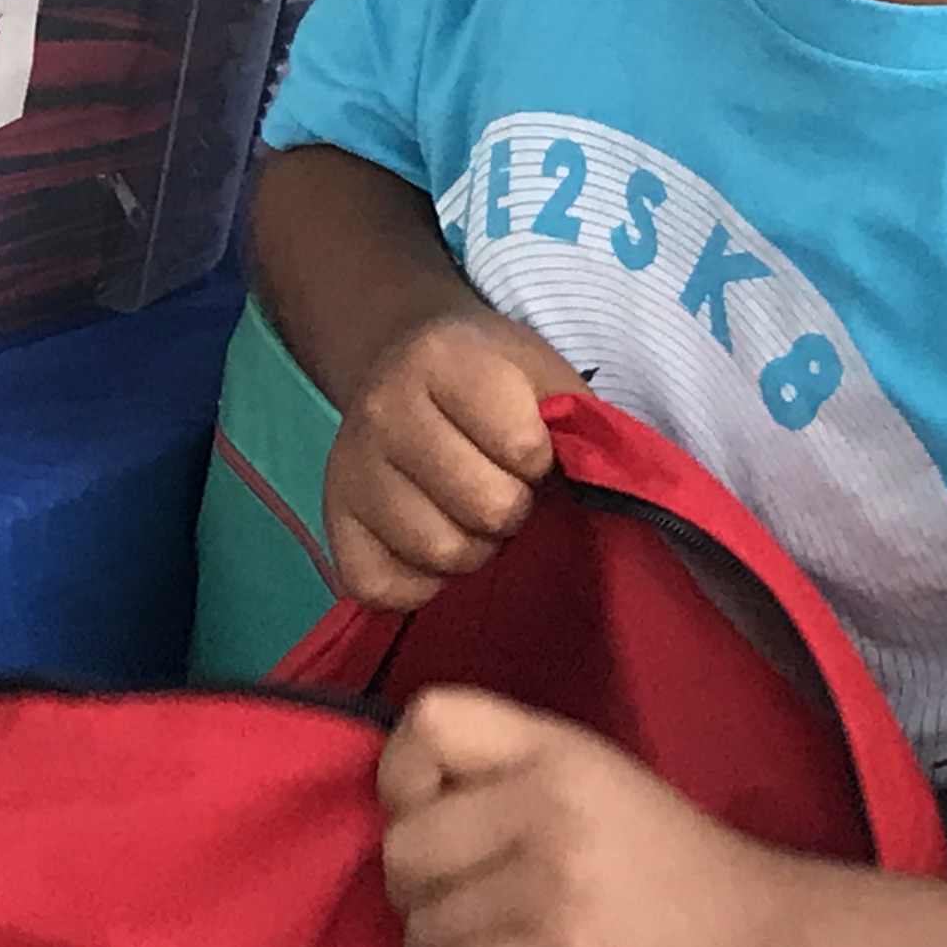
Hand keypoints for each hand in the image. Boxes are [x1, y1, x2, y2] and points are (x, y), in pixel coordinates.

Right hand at [323, 304, 581, 608]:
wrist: (403, 365)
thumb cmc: (492, 380)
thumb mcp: (544, 371)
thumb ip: (581, 420)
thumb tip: (615, 486)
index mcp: (443, 358)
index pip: (525, 450)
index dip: (541, 461)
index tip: (529, 449)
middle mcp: (382, 405)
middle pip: (486, 510)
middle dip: (510, 508)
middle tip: (500, 487)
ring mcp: (348, 466)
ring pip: (439, 553)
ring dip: (471, 547)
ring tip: (465, 512)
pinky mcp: (331, 521)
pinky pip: (385, 589)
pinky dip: (419, 584)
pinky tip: (426, 542)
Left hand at [381, 688, 782, 946]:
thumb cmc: (670, 870)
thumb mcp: (593, 782)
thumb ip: (504, 781)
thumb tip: (403, 819)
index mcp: (553, 749)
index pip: (429, 722)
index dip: (401, 778)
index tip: (425, 821)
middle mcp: (547, 805)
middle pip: (404, 851)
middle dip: (417, 898)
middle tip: (459, 917)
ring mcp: (553, 887)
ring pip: (422, 933)